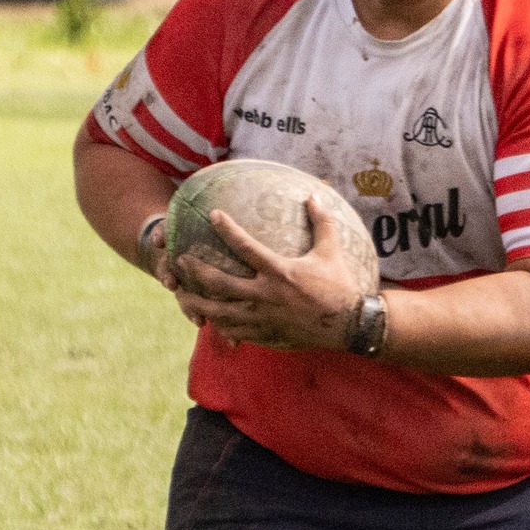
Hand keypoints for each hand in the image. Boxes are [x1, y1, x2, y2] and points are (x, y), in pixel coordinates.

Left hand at [164, 198, 364, 350]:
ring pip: (219, 312)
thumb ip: (322, 222)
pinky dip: (218, 325)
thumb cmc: (340, 286)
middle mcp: (265, 295)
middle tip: (181, 261)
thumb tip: (314, 195)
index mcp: (279, 271)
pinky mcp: (265, 335)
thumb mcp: (331, 251)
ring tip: (182, 296)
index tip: (213, 215)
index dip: (227, 228)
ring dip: (198, 304)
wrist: (348, 325)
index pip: (245, 246)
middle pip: (219, 283)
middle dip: (196, 272)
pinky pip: (234, 331)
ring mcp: (262, 318)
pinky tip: (209, 319)